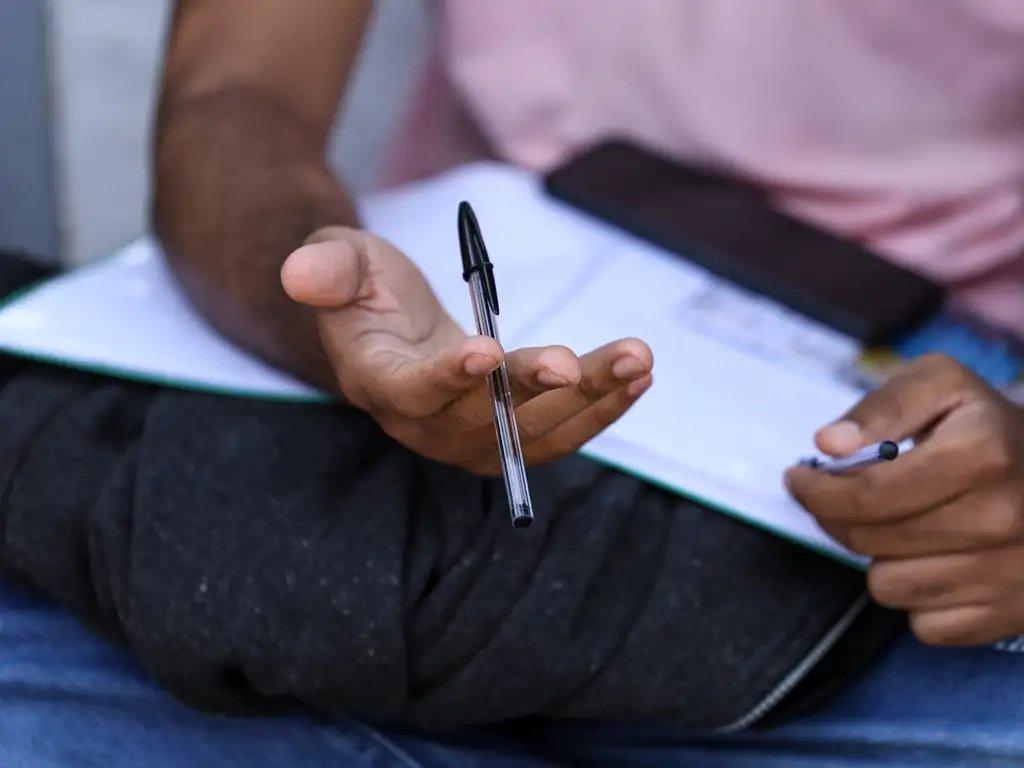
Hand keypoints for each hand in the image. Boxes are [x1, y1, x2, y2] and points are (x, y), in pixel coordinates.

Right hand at [281, 226, 652, 472]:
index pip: (412, 392)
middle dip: (531, 392)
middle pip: (482, 422)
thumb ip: (327, 268)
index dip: (447, 378)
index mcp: (379, 384)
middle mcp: (426, 425)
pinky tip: (637, 376)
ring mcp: (471, 438)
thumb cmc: (365, 289)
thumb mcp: (340, 261)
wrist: (390, 329)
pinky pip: (560, 433)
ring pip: (535, 435)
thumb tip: (299, 273)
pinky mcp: (510, 436)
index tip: (485, 350)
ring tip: (635, 360)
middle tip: (573, 362)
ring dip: (588, 401)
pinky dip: (601, 407)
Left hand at [786, 353, 1023, 645]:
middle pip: (867, 541)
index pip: (866, 494)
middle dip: (838, 517)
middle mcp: (1004, 518)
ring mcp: (1011, 573)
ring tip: (904, 525)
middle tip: (841, 497)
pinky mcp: (1012, 615)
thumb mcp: (941, 385)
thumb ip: (882, 406)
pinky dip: (917, 597)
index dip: (815, 490)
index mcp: (982, 454)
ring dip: (881, 557)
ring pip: (888, 587)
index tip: (798, 479)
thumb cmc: (985, 426)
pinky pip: (923, 626)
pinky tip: (935, 559)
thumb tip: (828, 444)